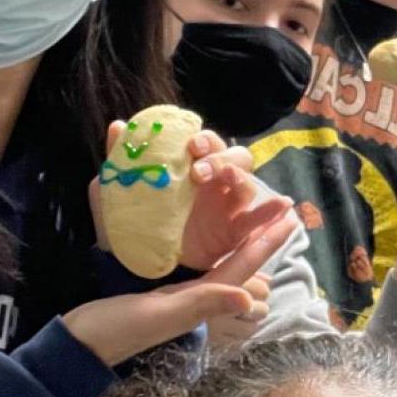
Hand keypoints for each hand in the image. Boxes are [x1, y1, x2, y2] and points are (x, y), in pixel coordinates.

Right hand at [64, 217, 295, 365]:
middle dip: (261, 240)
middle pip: (241, 266)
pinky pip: (198, 271)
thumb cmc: (116, 330)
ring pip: (223, 270)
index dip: (268, 241)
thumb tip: (248, 299)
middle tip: (277, 210)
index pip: (244, 265)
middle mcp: (197, 298)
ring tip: (254, 220)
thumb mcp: (160, 316)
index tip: (291, 217)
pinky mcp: (160, 294)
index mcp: (200, 299)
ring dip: (242, 247)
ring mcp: (180, 297)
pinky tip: (209, 242)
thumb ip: (201, 305)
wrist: (78, 347)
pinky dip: (213, 254)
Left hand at [91, 123, 291, 271]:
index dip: (204, 140)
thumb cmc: (124, 229)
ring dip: (240, 177)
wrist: (128, 269)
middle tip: (201, 170)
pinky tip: (283, 206)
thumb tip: (117, 126)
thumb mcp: (113, 193)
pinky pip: (256, 222)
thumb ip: (119, 160)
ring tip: (229, 179)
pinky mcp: (233, 234)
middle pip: (233, 158)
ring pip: (247, 184)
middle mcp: (212, 186)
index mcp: (187, 170)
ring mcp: (225, 209)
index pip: (206, 145)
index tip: (190, 147)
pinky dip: (271, 212)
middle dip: (222, 157)